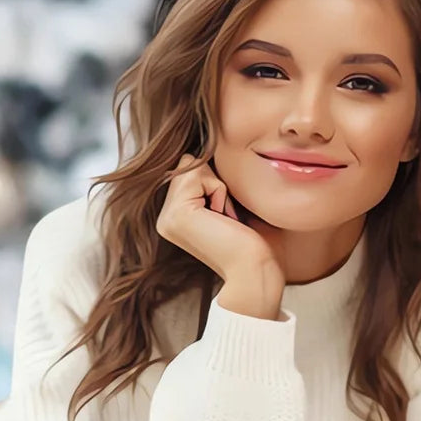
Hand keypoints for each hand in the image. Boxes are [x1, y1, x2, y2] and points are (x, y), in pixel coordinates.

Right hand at [156, 154, 285, 300]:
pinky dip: (219, 190)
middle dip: (217, 182)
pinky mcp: (176, 213)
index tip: (228, 215)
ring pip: (193, 166)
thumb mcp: (228, 204)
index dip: (217, 181)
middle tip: (227, 216)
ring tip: (225, 217)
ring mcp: (166, 217)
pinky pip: (199, 174)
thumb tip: (205, 151)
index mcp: (175, 216)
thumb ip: (211, 183)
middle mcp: (165, 217)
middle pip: (190, 164)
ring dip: (219, 186)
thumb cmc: (254, 241)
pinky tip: (223, 217)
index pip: (191, 170)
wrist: (255, 269)